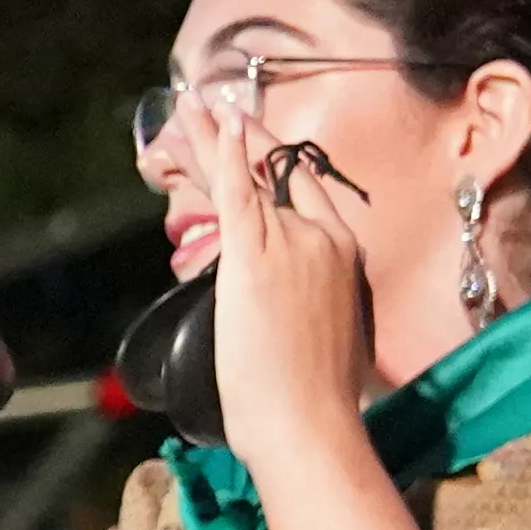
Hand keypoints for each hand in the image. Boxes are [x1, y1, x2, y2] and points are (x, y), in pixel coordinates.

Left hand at [198, 113, 390, 482]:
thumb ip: (309, 300)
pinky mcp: (257, 260)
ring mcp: (294, 245)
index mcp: (345, 254)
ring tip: (185, 109)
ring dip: (210, 142)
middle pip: (276, 174)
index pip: (307, 191)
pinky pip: (240, 194)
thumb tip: (285, 304)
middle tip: (207, 106)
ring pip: (246, 179)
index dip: (273, 159)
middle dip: (237, 138)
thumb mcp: (327, 332)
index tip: (249, 136)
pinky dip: (225, 156)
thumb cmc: (315, 398)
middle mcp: (325, 238)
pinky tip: (213, 127)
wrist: (311, 423)